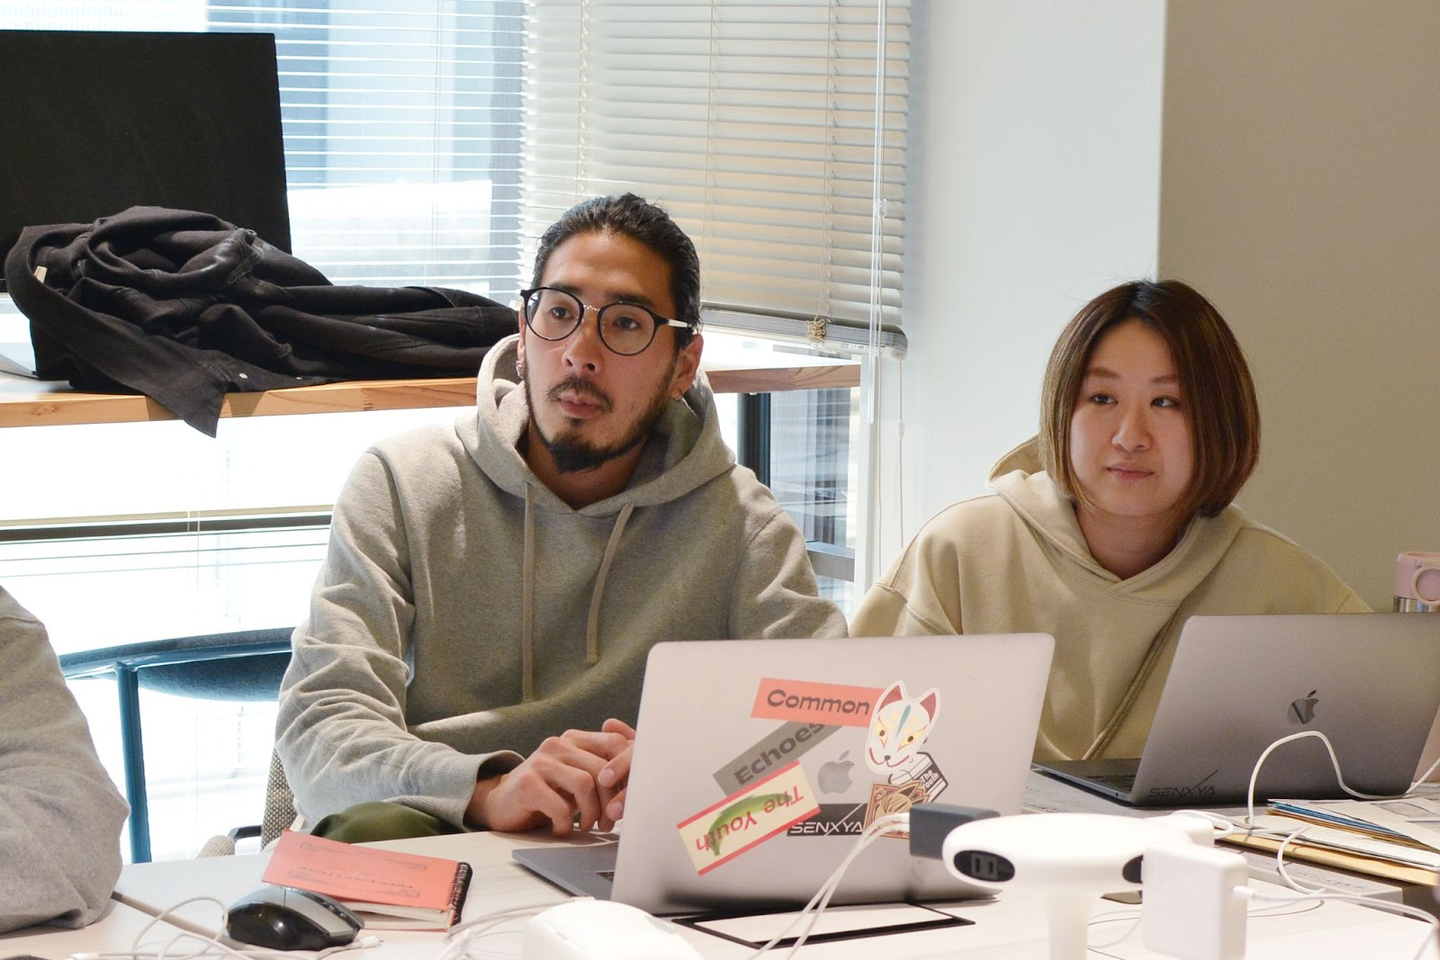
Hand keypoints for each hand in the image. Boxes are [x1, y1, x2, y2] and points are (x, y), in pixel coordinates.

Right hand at [465, 723, 632, 834]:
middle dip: (612, 800)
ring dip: (592, 813)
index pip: (615, 743)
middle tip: (609, 823)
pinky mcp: (528, 783)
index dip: (630, 769)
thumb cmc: (547, 793)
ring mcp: (541, 761)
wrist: (502, 804)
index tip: (632, 796)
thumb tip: (640, 782)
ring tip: (587, 827)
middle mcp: (558, 744)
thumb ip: (602, 772)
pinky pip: (561, 806)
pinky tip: (562, 828)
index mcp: (574, 739)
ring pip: (585, 784)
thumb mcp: (576, 778)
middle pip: (603, 767)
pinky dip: (567, 823)